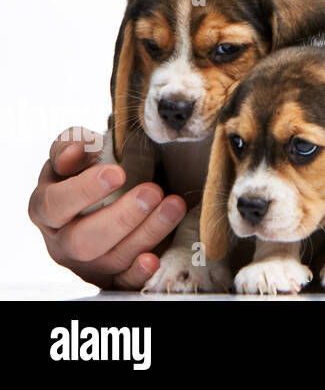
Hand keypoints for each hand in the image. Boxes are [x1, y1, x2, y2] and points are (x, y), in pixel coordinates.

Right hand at [28, 128, 186, 289]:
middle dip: (122, 216)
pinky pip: (122, 283)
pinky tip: (154, 258)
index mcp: (46, 209)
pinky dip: (138, 273)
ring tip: (174, 205)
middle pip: (84, 240)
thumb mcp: (75, 155)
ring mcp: (86, 263)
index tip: (117, 173)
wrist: (103, 198)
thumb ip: (71, 145)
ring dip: (147, 233)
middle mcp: (61, 241)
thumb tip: (77, 150)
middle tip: (152, 191)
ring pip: (111, 258)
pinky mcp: (110, 277)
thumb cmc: (87, 174)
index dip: (84, 190)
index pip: (55, 205)